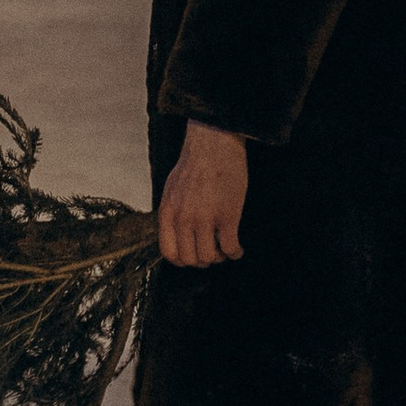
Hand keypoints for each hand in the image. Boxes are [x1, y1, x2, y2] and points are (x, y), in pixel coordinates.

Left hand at [157, 121, 248, 268]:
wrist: (214, 145)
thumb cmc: (195, 163)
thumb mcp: (172, 190)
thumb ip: (172, 213)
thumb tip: (176, 232)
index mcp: (168, 212)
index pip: (169, 252)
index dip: (182, 260)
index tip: (192, 258)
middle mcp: (183, 219)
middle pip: (189, 259)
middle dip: (202, 260)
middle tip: (212, 252)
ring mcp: (205, 219)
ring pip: (209, 257)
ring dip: (219, 257)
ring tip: (224, 248)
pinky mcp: (227, 216)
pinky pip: (231, 247)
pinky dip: (236, 252)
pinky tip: (238, 248)